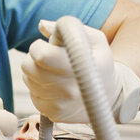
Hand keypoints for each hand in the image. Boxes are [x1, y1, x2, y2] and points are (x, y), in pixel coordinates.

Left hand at [21, 20, 139, 123]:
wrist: (111, 97)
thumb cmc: (98, 62)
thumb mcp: (94, 40)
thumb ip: (68, 28)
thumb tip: (41, 25)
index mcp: (79, 68)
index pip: (41, 55)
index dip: (39, 46)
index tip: (47, 45)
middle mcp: (69, 90)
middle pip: (28, 67)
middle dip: (34, 57)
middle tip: (49, 57)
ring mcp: (60, 105)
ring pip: (28, 79)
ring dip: (35, 72)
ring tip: (54, 71)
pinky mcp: (53, 114)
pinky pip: (32, 94)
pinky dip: (38, 87)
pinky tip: (55, 85)